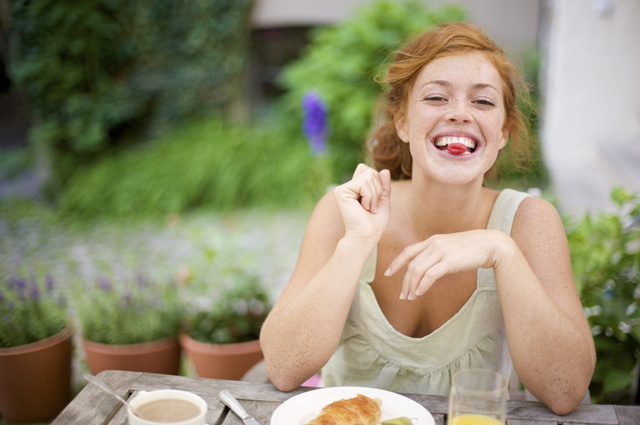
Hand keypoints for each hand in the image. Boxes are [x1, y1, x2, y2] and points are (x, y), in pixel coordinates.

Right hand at [333, 164, 390, 245]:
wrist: (367, 235)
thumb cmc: (375, 223)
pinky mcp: (340, 192)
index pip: (369, 171)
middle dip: (377, 190)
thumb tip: (385, 170)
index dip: (378, 183)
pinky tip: (363, 208)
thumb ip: (384, 186)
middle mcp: (347, 187)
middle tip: (372, 207)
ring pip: (368, 177)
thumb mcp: (383, 201)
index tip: (375, 202)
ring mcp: (342, 189)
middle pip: (370, 172)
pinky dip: (369, 196)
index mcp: (356, 189)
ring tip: (368, 209)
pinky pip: (363, 183)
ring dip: (374, 195)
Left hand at [384, 229, 509, 299]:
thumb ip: (438, 254)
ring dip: (411, 286)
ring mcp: (441, 252)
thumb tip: (429, 268)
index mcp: (432, 240)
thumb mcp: (451, 248)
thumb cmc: (472, 248)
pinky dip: (422, 286)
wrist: (491, 244)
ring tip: (410, 298)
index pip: (408, 251)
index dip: (396, 263)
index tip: (387, 273)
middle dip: (404, 281)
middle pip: (411, 265)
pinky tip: (419, 293)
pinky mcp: (449, 261)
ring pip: (418, 270)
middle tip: (402, 296)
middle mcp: (434, 244)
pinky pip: (430, 275)